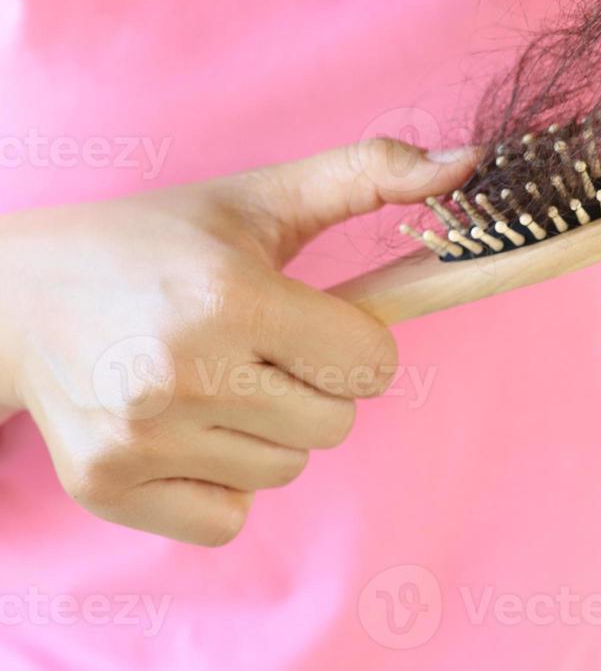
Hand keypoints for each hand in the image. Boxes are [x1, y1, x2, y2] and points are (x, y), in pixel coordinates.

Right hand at [0, 139, 476, 545]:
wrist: (18, 297)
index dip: (356, 342)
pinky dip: (222, 482)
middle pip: (336, 425)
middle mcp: (184, 371)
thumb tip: (471, 166)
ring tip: (213, 380)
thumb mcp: (260, 198)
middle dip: (316, 387)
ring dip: (269, 433)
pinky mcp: (108, 485)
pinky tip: (185, 427)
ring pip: (286, 471)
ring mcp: (141, 436)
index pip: (372, 364)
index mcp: (231, 295)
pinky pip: (229, 517)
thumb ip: (369, 176)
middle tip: (257, 349)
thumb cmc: (156, 243)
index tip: (312, 320)